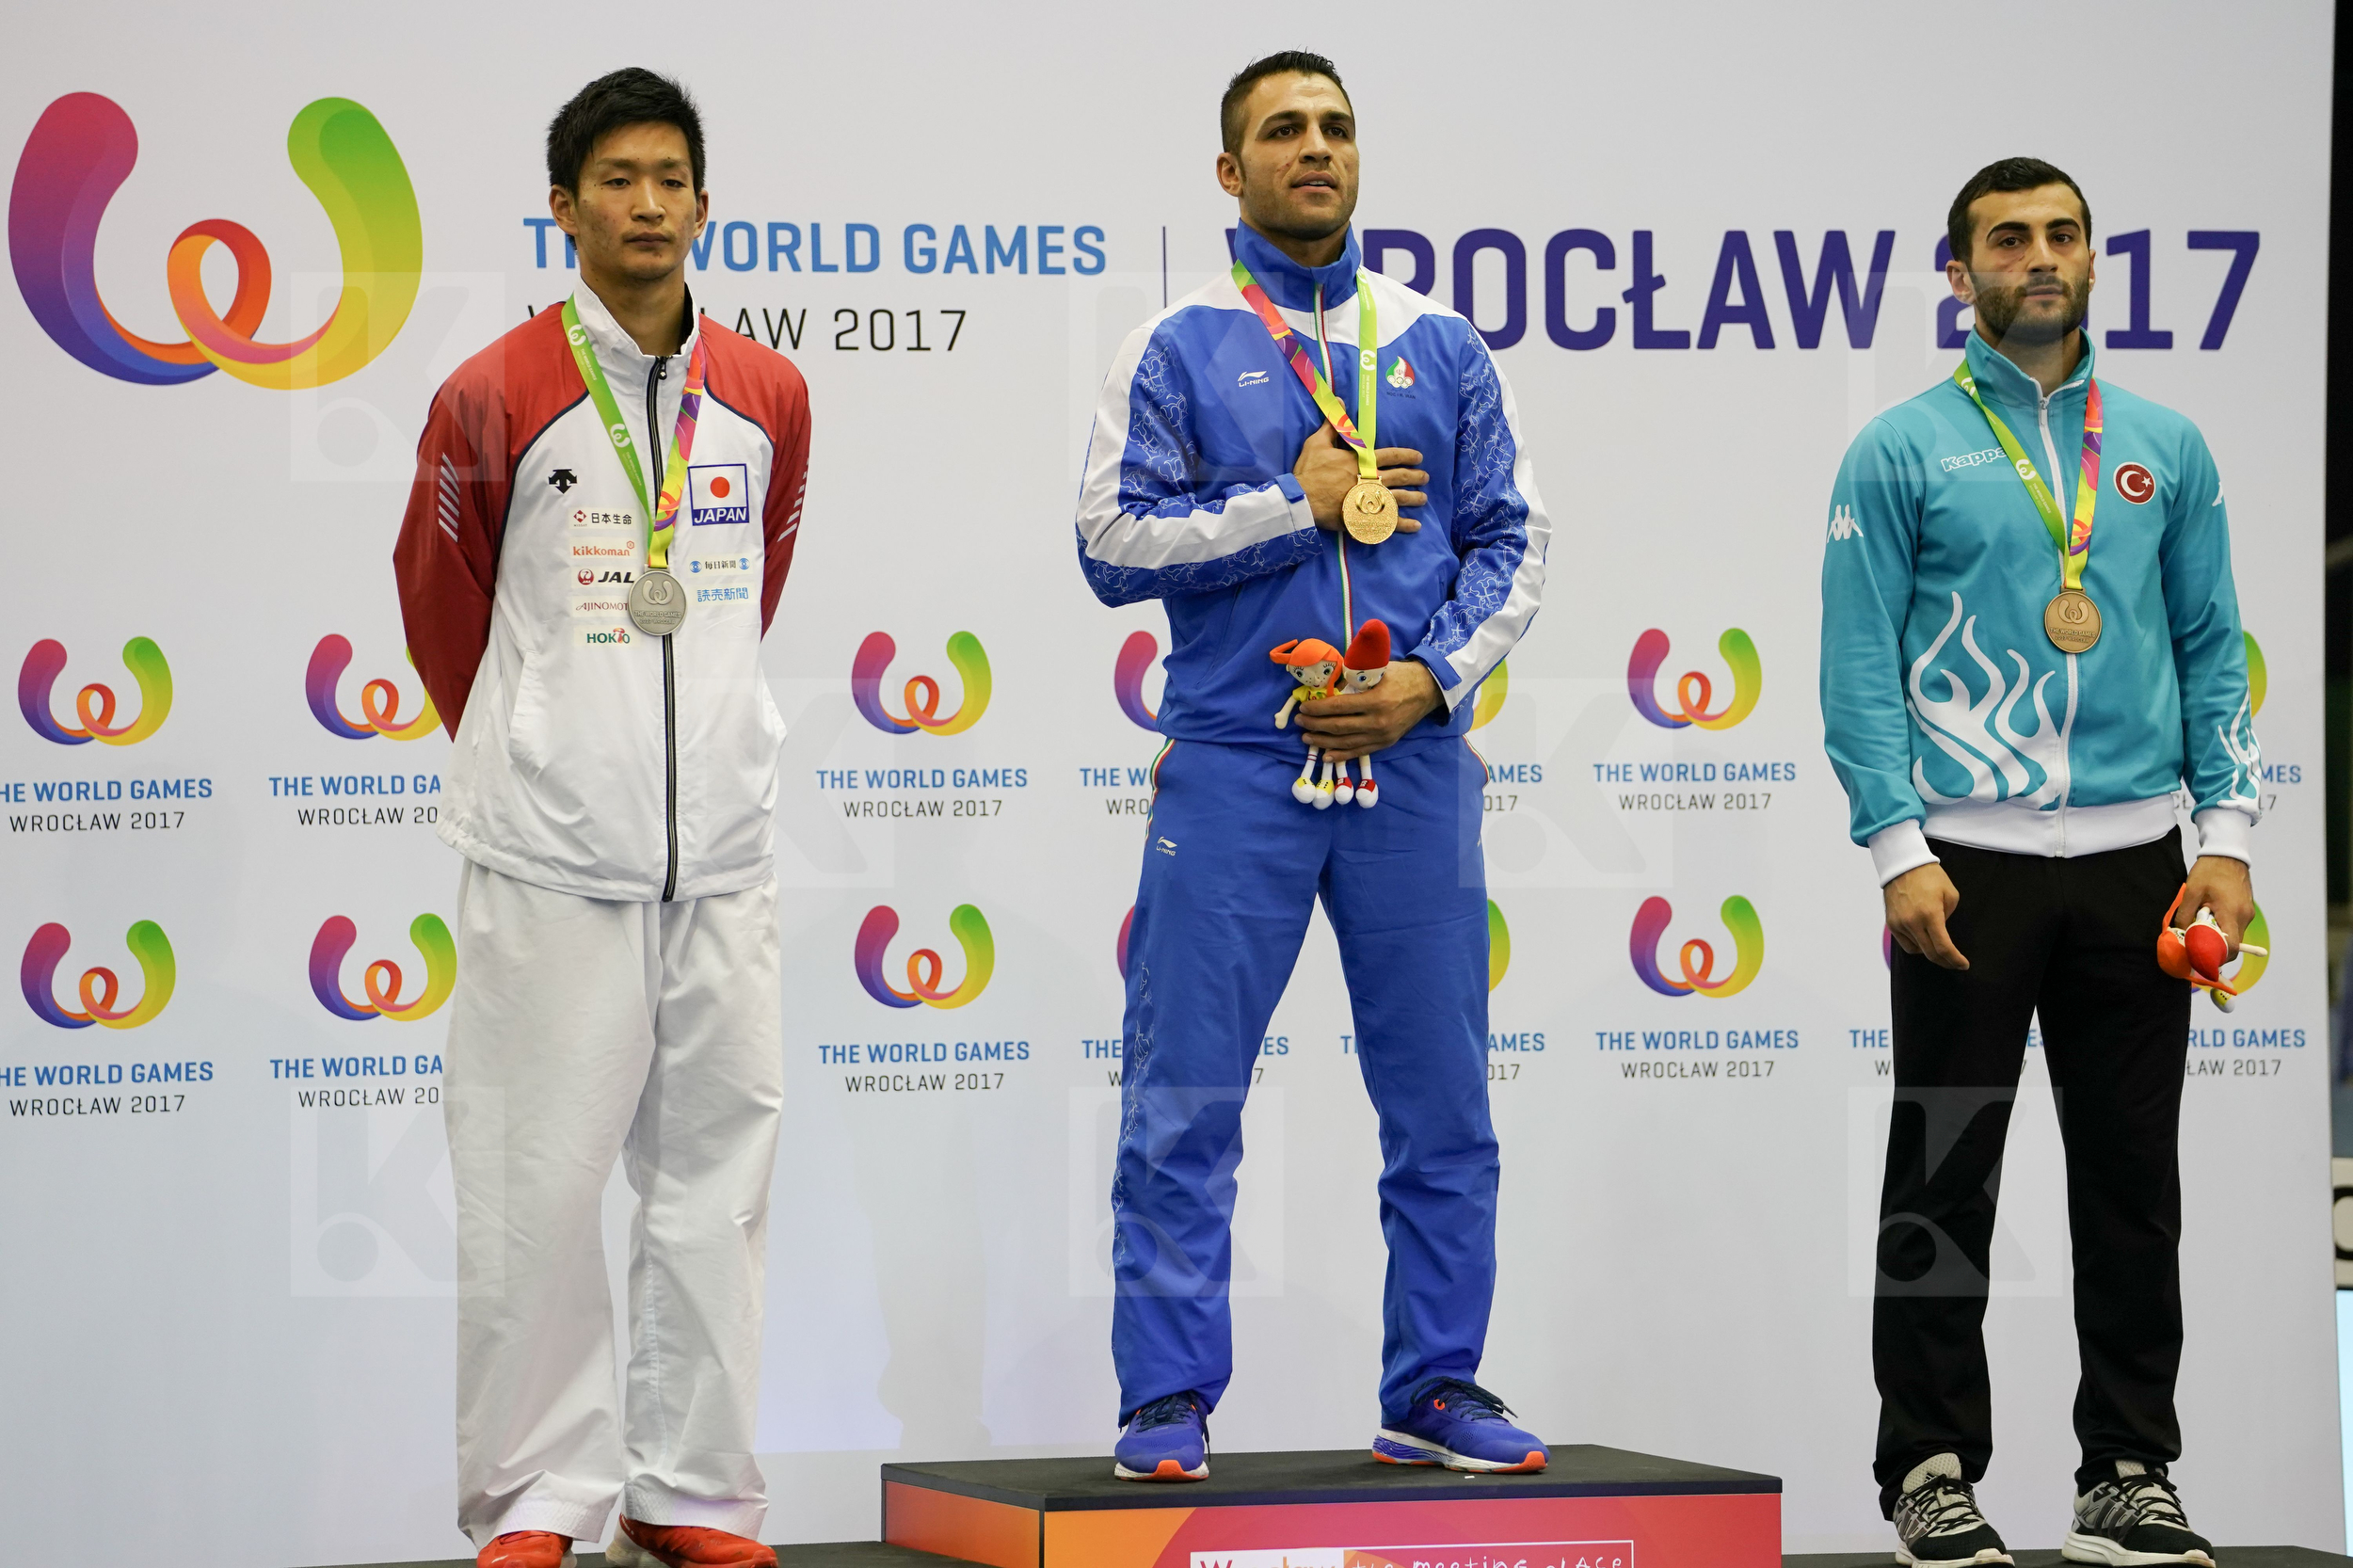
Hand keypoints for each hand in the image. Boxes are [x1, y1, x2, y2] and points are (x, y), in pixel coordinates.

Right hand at [1292, 422, 1424, 534]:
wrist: (1301, 500)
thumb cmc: (1309, 471)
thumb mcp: (1318, 442)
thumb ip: (1333, 425)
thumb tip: (1340, 401)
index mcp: (1363, 461)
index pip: (1392, 455)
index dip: (1408, 455)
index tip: (1419, 457)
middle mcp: (1371, 479)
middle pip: (1401, 477)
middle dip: (1416, 476)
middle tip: (1425, 477)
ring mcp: (1370, 500)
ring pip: (1400, 498)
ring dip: (1414, 498)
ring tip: (1423, 498)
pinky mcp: (1365, 518)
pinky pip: (1390, 522)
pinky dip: (1404, 524)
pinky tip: (1416, 526)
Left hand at [1296, 659, 1441, 760]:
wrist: (1428, 690)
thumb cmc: (1401, 675)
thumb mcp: (1378, 668)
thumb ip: (1354, 675)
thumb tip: (1329, 684)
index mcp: (1375, 700)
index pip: (1339, 707)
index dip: (1318, 709)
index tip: (1303, 708)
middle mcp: (1378, 722)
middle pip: (1338, 727)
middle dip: (1315, 725)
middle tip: (1299, 721)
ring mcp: (1382, 735)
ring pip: (1346, 742)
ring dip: (1323, 741)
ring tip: (1306, 737)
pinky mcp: (1385, 743)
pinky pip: (1359, 752)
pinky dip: (1341, 754)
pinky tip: (1326, 755)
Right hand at [1883, 862, 1967, 970]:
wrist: (1903, 866)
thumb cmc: (1929, 877)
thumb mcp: (1950, 894)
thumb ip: (1949, 916)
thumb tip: (1942, 931)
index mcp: (1931, 915)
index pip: (1944, 947)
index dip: (1955, 960)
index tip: (1963, 964)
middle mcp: (1913, 922)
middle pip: (1931, 954)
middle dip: (1946, 961)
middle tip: (1955, 963)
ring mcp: (1900, 924)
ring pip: (1918, 950)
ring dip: (1931, 952)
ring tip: (1939, 946)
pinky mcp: (1892, 923)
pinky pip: (1906, 944)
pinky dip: (1917, 946)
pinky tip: (1924, 940)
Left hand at [2177, 854, 2254, 958]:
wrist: (2227, 854)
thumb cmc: (2209, 871)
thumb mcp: (2191, 892)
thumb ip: (2185, 916)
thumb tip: (2180, 935)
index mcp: (2232, 913)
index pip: (2231, 947)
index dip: (2216, 956)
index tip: (2199, 955)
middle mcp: (2245, 917)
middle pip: (2233, 944)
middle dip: (2214, 947)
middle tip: (2196, 942)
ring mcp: (2248, 913)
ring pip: (2234, 935)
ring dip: (2218, 936)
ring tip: (2201, 925)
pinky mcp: (2247, 909)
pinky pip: (2235, 926)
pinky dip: (2223, 927)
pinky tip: (2210, 917)